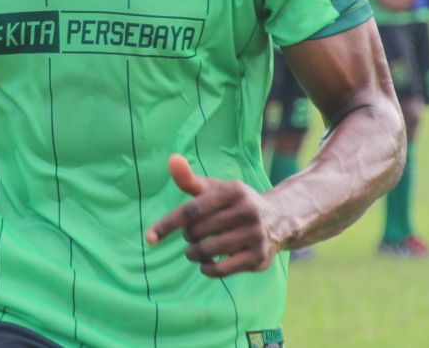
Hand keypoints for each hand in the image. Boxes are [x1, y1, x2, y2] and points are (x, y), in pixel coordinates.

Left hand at [146, 154, 282, 277]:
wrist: (278, 220)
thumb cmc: (234, 204)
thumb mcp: (215, 190)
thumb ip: (190, 180)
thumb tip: (171, 159)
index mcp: (234, 190)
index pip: (192, 209)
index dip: (168, 224)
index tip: (149, 237)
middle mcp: (248, 210)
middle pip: (198, 230)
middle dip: (188, 235)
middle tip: (193, 234)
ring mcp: (255, 235)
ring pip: (208, 250)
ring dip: (194, 253)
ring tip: (195, 250)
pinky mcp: (258, 257)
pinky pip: (221, 269)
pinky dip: (206, 268)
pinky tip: (205, 264)